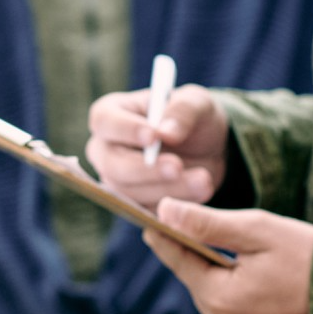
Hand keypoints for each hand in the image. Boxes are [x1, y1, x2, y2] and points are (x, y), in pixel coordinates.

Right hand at [85, 83, 229, 206]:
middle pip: (113, 165)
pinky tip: (200, 191)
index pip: (104, 121)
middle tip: (177, 167)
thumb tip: (165, 133)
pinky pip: (146, 210)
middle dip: (146, 169)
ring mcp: (116, 180)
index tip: (153, 137)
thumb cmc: (192, 118)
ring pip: (131, 192)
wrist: (208, 149)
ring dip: (169, 189)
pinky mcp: (132, 204)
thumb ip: (183, 111)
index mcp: (111, 114)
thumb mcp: (196, 103)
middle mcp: (105, 150)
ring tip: (204, 180)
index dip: (125, 130)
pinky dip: (174, 204)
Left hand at [144, 201, 312, 313]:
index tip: (149, 223)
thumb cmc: (312, 259)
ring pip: (221, 309)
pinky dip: (248, 313)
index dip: (166, 240)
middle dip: (214, 266)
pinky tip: (272, 301)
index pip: (181, 263)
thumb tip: (163, 211)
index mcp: (219, 299)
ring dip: (232, 290)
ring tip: (263, 275)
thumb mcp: (260, 231)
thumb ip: (207, 223)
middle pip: (203, 288)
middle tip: (237, 248)